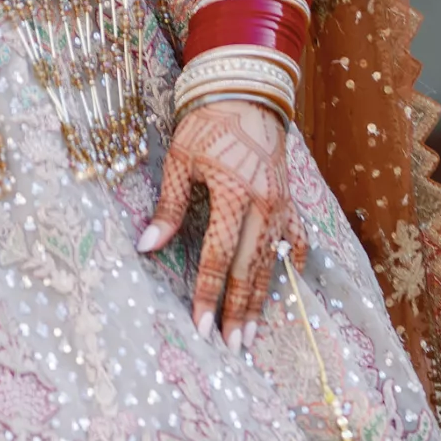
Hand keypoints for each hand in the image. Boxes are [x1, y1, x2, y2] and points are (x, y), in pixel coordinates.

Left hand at [137, 98, 305, 346]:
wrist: (247, 93)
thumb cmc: (208, 123)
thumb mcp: (180, 159)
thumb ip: (168, 206)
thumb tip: (146, 245)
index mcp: (234, 196)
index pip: (218, 257)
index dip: (208, 295)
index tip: (201, 328)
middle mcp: (263, 206)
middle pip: (249, 270)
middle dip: (239, 311)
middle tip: (232, 347)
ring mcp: (281, 206)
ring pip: (272, 263)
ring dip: (261, 300)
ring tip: (252, 333)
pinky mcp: (290, 201)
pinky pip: (295, 240)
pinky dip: (291, 264)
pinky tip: (288, 286)